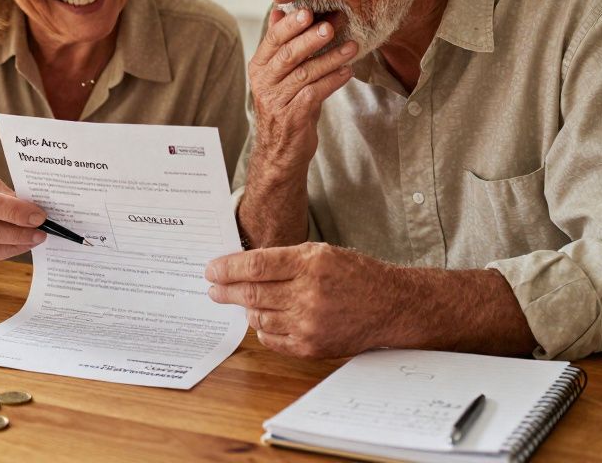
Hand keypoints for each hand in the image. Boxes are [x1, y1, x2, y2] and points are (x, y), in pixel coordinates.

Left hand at [205, 243, 396, 358]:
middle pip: (252, 293)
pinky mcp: (311, 347)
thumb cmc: (354, 275)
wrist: (390, 306)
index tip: (211, 270)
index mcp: (309, 264)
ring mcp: (309, 324)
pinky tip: (262, 320)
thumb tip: (242, 268)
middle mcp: (308, 294)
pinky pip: (272, 340)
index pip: (255, 266)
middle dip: (226, 291)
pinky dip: (262, 329)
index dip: (227, 268)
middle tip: (213, 289)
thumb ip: (283, 260)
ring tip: (241, 301)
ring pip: (258, 317)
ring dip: (245, 309)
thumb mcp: (320, 253)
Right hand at [248, 8, 357, 176]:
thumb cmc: (283, 106)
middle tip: (330, 26)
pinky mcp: (292, 117)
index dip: (290, 25)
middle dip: (310, 39)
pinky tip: (347, 71)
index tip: (308, 12)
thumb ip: (280, 45)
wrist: (279, 151)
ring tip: (351, 47)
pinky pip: (314, 94)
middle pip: (287, 55)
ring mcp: (277, 101)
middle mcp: (264, 83)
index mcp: (259, 68)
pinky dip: (332, 81)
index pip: (272, 40)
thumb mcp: (278, 75)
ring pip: (305, 74)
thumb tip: (279, 12)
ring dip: (330, 58)